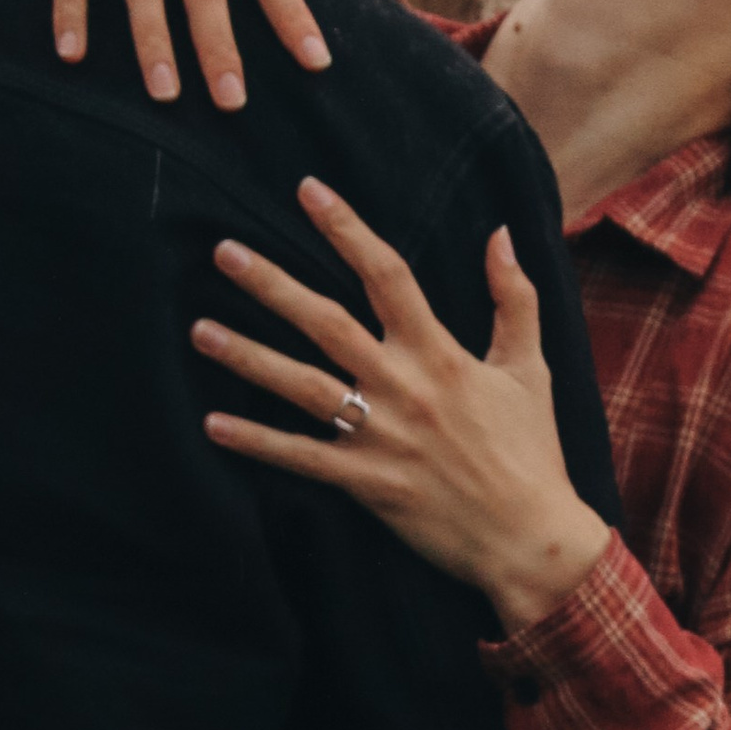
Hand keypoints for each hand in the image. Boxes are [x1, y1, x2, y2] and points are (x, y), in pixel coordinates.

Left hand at [195, 178, 614, 634]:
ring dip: (247, 356)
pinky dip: (256, 442)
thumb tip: (502, 233)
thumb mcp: (530, 368)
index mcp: (440, 353)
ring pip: (302, 386)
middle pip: (326, 323)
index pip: (387, 275)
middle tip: (223, 252)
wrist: (531, 538)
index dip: (346, 229)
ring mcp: (381, 436)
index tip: (308, 191)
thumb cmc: (531, 451)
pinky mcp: (366, 483)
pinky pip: (300, 458)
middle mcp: (404, 387)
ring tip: (199, 330)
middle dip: (272, 285)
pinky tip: (213, 423)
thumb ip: (515, 297)